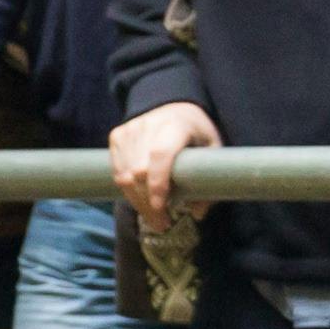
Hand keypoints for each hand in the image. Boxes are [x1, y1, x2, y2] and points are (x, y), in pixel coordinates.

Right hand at [111, 100, 219, 224]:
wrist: (173, 105)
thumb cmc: (195, 132)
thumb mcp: (212, 148)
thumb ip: (209, 178)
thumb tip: (198, 213)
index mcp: (176, 125)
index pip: (160, 155)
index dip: (158, 184)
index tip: (162, 209)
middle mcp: (149, 125)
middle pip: (139, 171)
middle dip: (148, 203)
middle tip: (162, 224)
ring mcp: (130, 130)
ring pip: (125, 176)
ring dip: (137, 202)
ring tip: (153, 217)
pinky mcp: (117, 136)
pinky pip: (117, 171)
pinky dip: (127, 191)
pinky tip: (140, 201)